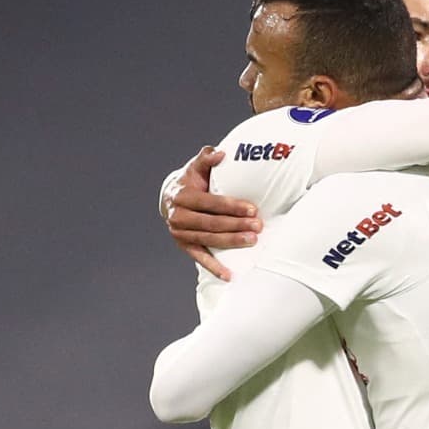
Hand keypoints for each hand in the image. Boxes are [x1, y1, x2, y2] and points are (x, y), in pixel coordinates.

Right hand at [162, 146, 262, 280]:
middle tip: (258, 226)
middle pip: (212, 223)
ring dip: (231, 242)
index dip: (231, 206)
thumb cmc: (191, 182)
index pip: (210, 203)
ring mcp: (180, 234)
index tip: (252, 209)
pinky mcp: (184, 246)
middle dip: (236, 225)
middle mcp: (178, 216)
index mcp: (181, 196)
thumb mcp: (195, 168)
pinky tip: (229, 276)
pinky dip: (214, 268)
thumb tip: (220, 153)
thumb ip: (206, 159)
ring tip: (253, 241)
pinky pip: (200, 258)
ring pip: (209, 240)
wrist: (170, 199)